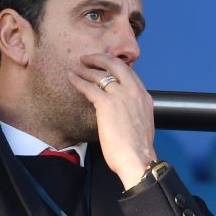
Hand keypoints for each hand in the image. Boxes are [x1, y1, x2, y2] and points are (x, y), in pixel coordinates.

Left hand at [68, 54, 156, 187]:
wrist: (137, 158)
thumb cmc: (138, 148)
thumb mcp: (143, 123)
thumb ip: (135, 110)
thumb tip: (125, 110)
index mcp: (144, 97)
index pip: (129, 72)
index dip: (115, 65)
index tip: (105, 64)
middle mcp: (134, 92)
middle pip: (116, 65)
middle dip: (100, 58)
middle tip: (88, 58)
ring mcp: (120, 96)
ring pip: (100, 74)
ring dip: (86, 69)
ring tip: (77, 68)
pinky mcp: (106, 103)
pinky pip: (89, 87)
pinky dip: (78, 81)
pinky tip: (71, 78)